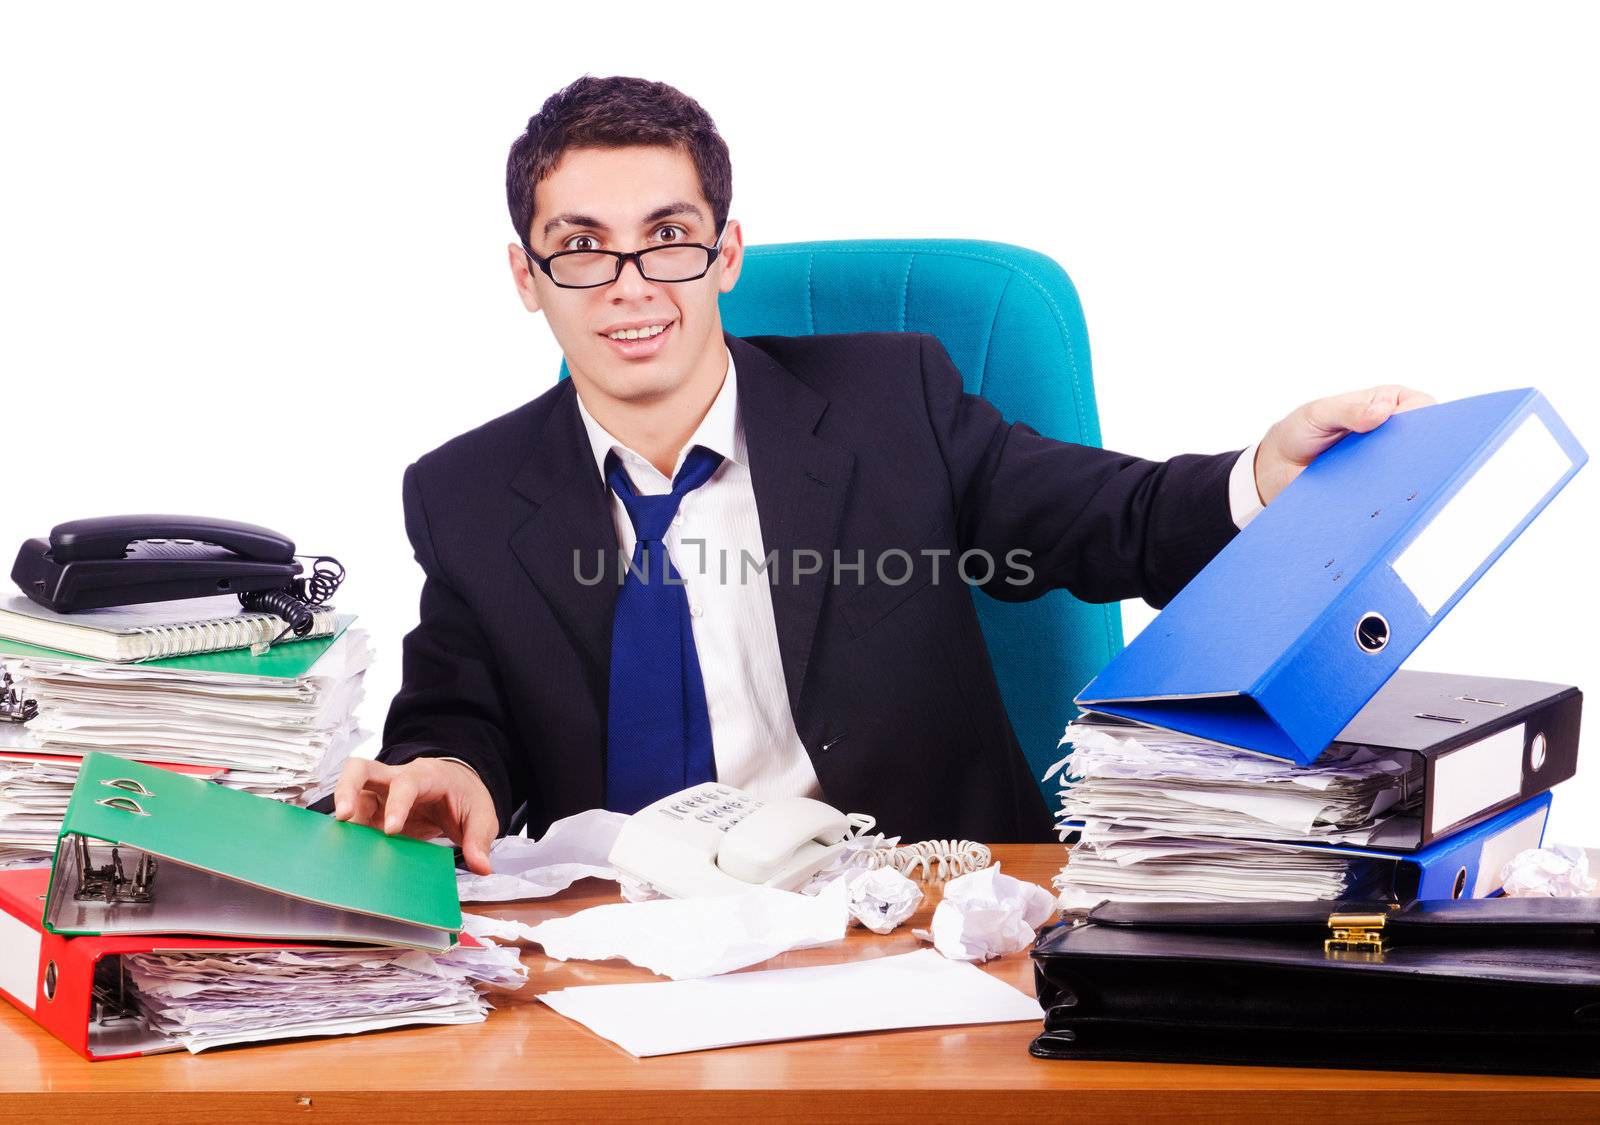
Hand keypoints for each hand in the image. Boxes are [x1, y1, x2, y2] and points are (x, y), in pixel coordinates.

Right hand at [332, 757, 496, 875]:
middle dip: (347, 788)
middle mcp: (396, 779)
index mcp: (426, 776)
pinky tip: (346, 850)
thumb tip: (481, 866)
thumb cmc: (465, 796)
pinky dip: (347, 831)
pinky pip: (354, 815)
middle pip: (361, 768)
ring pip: (350, 790)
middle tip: (343, 816)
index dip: (397, 804)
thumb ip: (479, 839)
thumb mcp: (481, 816)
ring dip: (343, 813)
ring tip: (339, 841)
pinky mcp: (372, 810)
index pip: (406, 784)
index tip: (392, 830)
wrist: (458, 786)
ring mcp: (380, 793)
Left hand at [1254, 384, 1436, 505]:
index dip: (1424, 419)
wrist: (1278, 467)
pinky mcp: (1375, 485)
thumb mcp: (1319, 413)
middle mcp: (1392, 431)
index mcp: (1387, 403)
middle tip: (1408, 461)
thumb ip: (1348, 411)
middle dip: (1420, 450)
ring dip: (1406, 476)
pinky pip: (1391, 491)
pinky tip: (1382, 500)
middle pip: (1424, 439)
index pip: (1421, 406)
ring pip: (1411, 468)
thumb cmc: (1300, 430)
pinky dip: (1389, 495)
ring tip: (1395, 482)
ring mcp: (1386, 460)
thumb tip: (1383, 411)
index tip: (1413, 433)